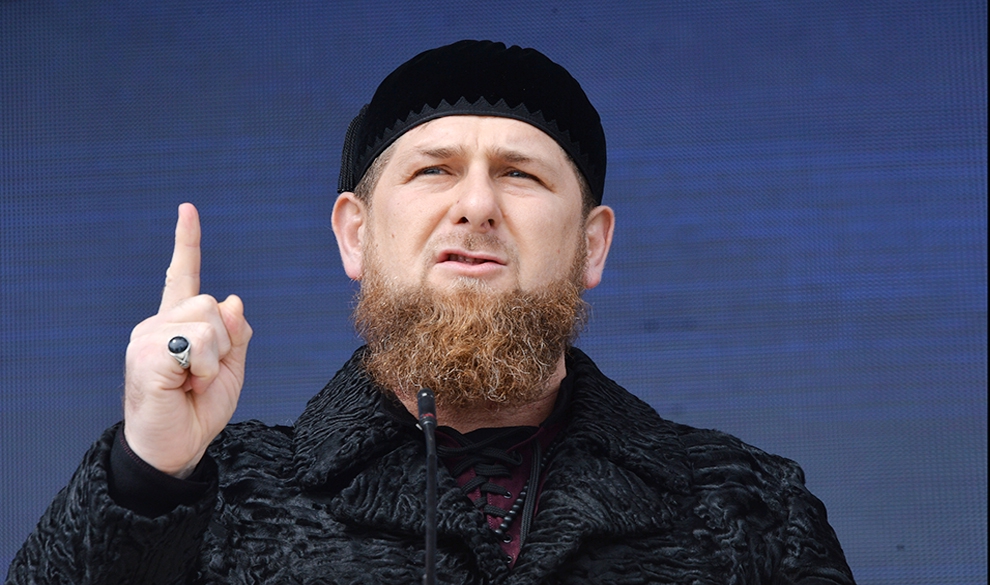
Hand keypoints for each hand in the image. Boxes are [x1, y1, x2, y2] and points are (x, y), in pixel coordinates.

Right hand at [123, 203, 251, 477]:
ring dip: (215, 359)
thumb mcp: (231, 369)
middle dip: (224, 343)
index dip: (187, 242)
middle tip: (204, 376)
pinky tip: (184, 386)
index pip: (183, 275)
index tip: (187, 209)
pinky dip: (204, 369)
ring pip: (208, 321)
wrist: (177, 448)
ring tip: (193, 383)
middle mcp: (158, 323)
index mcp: (177, 322)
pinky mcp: (146, 355)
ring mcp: (148, 337)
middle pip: (211, 304)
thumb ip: (236, 334)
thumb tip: (231, 298)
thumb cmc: (198, 410)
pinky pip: (196, 344)